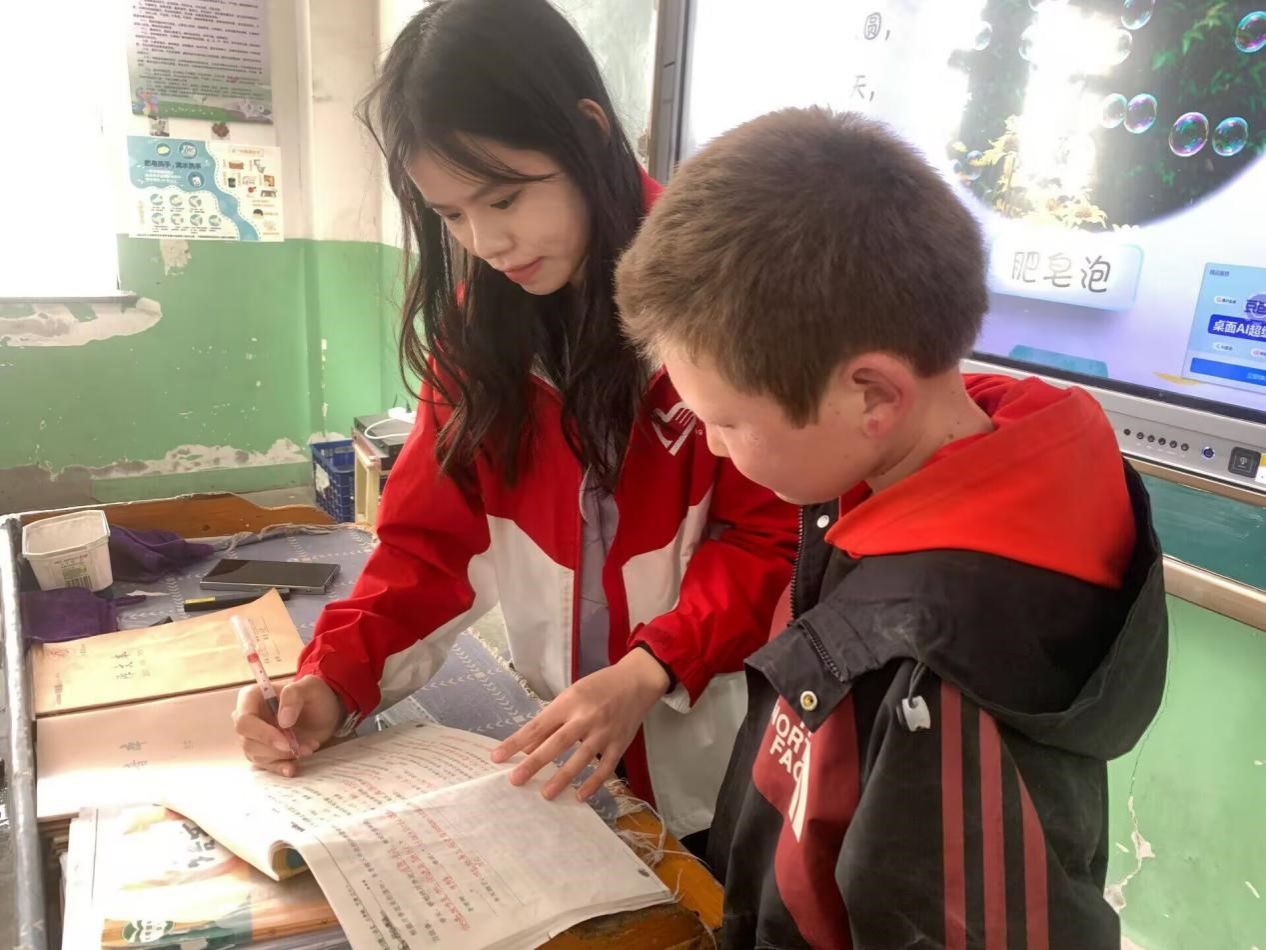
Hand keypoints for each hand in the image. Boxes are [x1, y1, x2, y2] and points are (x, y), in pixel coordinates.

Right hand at [232, 674, 342, 776]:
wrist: (324, 713)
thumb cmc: (314, 695)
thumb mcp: (309, 688)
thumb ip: (293, 696)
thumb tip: (283, 720)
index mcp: (251, 698)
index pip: (244, 721)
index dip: (262, 734)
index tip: (285, 741)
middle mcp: (248, 718)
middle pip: (248, 741)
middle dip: (275, 749)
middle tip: (302, 747)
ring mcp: (254, 737)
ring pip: (257, 755)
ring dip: (284, 756)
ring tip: (309, 748)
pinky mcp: (264, 752)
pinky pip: (266, 765)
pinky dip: (281, 767)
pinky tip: (292, 768)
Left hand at [491, 648, 670, 800]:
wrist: (636, 681)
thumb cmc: (598, 687)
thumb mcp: (571, 696)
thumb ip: (551, 721)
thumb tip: (527, 747)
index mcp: (570, 702)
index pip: (538, 725)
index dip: (516, 742)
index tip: (497, 757)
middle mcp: (586, 717)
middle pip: (556, 743)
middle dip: (534, 763)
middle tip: (515, 780)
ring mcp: (604, 732)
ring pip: (581, 758)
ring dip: (562, 778)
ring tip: (546, 794)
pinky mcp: (620, 744)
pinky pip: (605, 768)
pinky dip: (593, 783)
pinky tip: (580, 796)